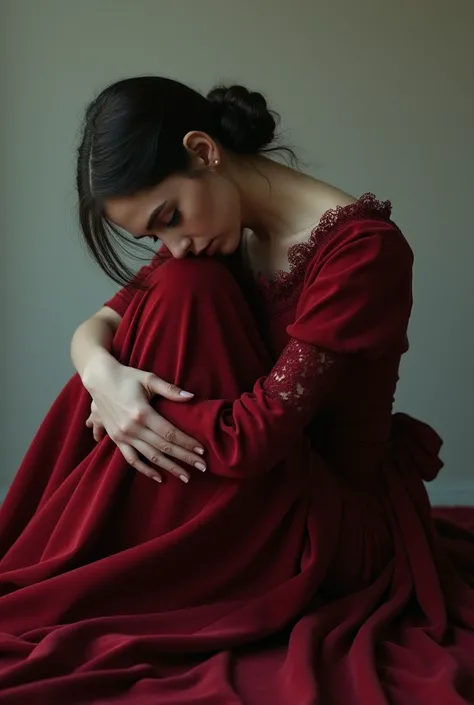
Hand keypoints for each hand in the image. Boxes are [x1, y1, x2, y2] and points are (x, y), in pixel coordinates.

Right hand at [83, 355, 205, 483]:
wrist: (99, 379)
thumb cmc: (127, 376)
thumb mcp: (149, 379)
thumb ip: (170, 390)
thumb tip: (191, 396)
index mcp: (142, 413)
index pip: (170, 432)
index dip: (187, 442)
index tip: (202, 450)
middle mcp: (132, 428)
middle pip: (163, 447)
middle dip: (184, 458)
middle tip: (202, 467)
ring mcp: (123, 435)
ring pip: (150, 456)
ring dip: (169, 468)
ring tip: (186, 476)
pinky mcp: (116, 439)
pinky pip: (131, 459)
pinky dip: (145, 470)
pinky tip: (159, 477)